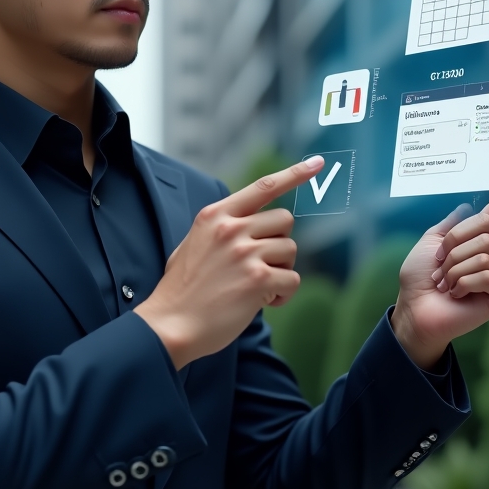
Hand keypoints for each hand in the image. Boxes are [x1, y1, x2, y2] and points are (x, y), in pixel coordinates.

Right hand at [135, 157, 324, 369]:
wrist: (170, 324)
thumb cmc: (181, 290)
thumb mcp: (194, 243)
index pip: (263, 187)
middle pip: (284, 219)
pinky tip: (263, 302)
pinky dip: (283, 294)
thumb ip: (222, 228)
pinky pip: (292, 280)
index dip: (294, 174)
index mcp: (215, 215)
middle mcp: (231, 228)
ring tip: (258, 287)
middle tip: (262, 264)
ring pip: (290, 250)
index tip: (317, 163)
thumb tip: (252, 225)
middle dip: (279, 242)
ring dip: (281, 270)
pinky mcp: (258, 279)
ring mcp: (245, 252)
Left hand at [390, 163, 488, 368]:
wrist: (415, 309)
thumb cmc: (419, 280)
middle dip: (453, 247)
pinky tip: (458, 295)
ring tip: (448, 284)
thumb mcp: (429, 244)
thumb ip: (449, 226)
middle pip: (485, 229)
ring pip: (483, 252)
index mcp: (481, 238)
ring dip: (455, 268)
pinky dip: (463, 282)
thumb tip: (467, 208)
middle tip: (441, 268)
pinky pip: (486, 273)